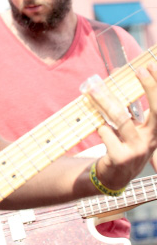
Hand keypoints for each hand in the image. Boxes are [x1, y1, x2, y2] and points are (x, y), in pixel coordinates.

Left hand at [84, 62, 156, 191]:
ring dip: (105, 101)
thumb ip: (128, 107)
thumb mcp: (131, 128)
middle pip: (156, 111)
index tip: (150, 66)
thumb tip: (116, 75)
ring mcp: (136, 150)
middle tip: (139, 70)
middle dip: (150, 88)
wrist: (112, 178)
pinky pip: (106, 132)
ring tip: (93, 89)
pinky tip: (98, 126)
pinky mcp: (120, 157)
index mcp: (155, 132)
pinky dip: (99, 126)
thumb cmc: (122, 146)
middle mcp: (150, 141)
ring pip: (121, 118)